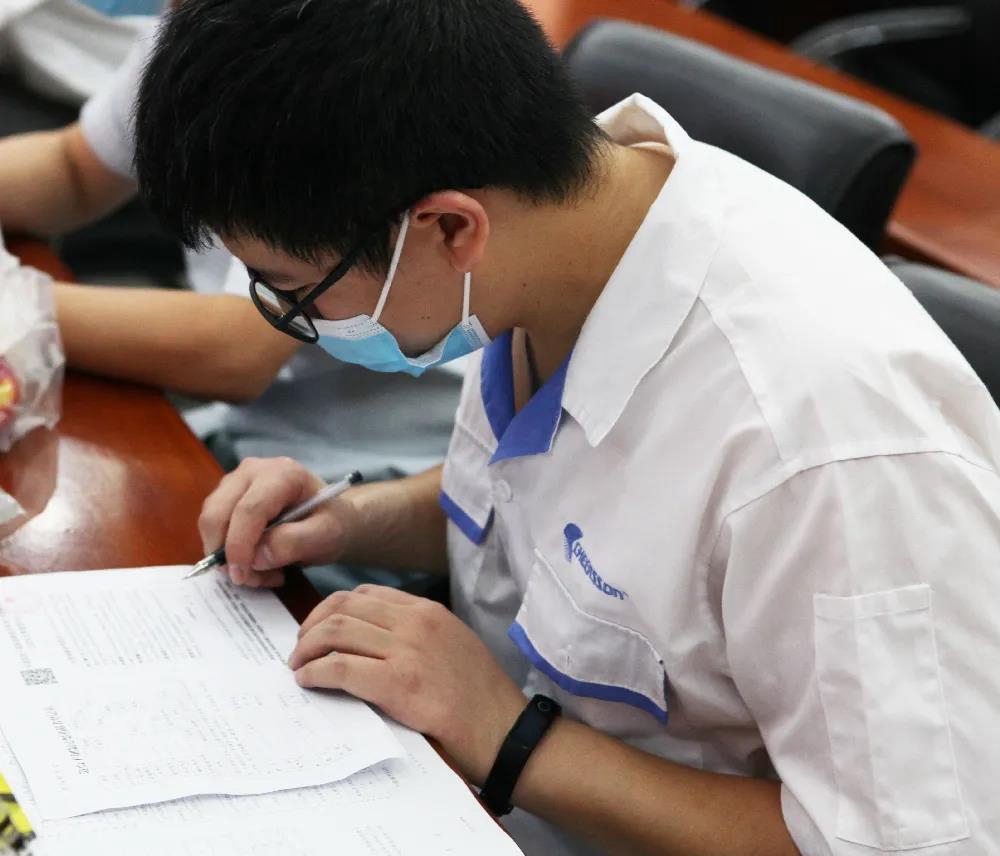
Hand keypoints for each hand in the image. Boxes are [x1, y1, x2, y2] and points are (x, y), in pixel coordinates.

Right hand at [198, 457, 360, 587]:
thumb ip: (294, 543)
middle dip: (228, 554)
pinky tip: (257, 563)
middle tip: (255, 579)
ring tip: (264, 572)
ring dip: (229, 557)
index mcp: (282, 473)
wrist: (329, 518)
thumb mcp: (326, 535)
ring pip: (211, 523)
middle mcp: (252, 471)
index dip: (239, 545)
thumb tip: (256, 557)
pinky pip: (214, 529)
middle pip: (217, 514)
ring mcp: (236, 482)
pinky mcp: (226, 497)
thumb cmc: (331, 522)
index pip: (248, 509)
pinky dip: (229, 553)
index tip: (243, 575)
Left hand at [290, 584, 526, 783]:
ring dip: (307, 649)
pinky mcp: (398, 683)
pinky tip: (307, 682)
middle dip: (311, 625)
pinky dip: (315, 673)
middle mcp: (416, 622)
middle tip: (300, 649)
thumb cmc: (481, 698)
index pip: (366, 594)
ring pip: (336, 632)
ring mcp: (407, 650)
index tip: (318, 629)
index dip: (332, 609)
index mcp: (428, 611)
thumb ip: (417, 634)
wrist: (505, 731)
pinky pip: (340, 668)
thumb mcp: (453, 644)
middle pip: (344, 607)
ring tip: (299, 666)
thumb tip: (370, 640)